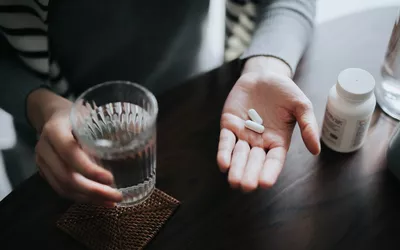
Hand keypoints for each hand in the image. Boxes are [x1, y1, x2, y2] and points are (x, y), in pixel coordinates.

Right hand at [28, 89, 121, 205]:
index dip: (89, 169)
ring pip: (63, 188)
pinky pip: (61, 190)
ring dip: (88, 198)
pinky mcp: (45, 172)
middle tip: (116, 196)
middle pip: (66, 177)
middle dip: (93, 191)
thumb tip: (143, 131)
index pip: (70, 153)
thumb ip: (110, 124)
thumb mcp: (90, 113)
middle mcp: (45, 148)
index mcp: (55, 130)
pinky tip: (98, 199)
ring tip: (111, 202)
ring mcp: (42, 162)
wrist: (53, 115)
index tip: (111, 179)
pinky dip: (81, 197)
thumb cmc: (77, 114)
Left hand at [217, 57, 319, 191]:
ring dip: (236, 168)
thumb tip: (316, 150)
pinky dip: (224, 151)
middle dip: (249, 174)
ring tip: (234, 181)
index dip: (269, 171)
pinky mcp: (229, 124)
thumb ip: (308, 125)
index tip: (265, 183)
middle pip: (254, 161)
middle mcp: (259, 141)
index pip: (274, 161)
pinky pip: (225, 141)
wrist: (264, 74)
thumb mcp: (301, 105)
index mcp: (277, 141)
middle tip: (246, 186)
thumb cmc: (284, 91)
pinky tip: (223, 164)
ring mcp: (243, 134)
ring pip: (238, 154)